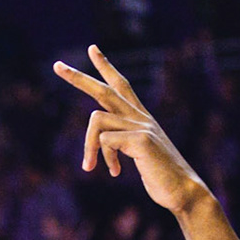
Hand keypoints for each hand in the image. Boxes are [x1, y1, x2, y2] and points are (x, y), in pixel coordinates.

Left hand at [54, 45, 211, 216]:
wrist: (182, 190)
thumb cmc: (160, 176)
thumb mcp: (137, 154)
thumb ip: (121, 142)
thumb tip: (100, 139)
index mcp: (140, 117)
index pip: (121, 85)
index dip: (106, 67)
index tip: (92, 49)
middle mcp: (140, 116)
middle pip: (103, 90)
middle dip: (78, 78)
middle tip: (57, 66)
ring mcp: (142, 125)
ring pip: (96, 119)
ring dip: (88, 146)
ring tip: (89, 167)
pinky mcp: (141, 138)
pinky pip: (105, 140)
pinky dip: (104, 157)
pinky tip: (115, 172)